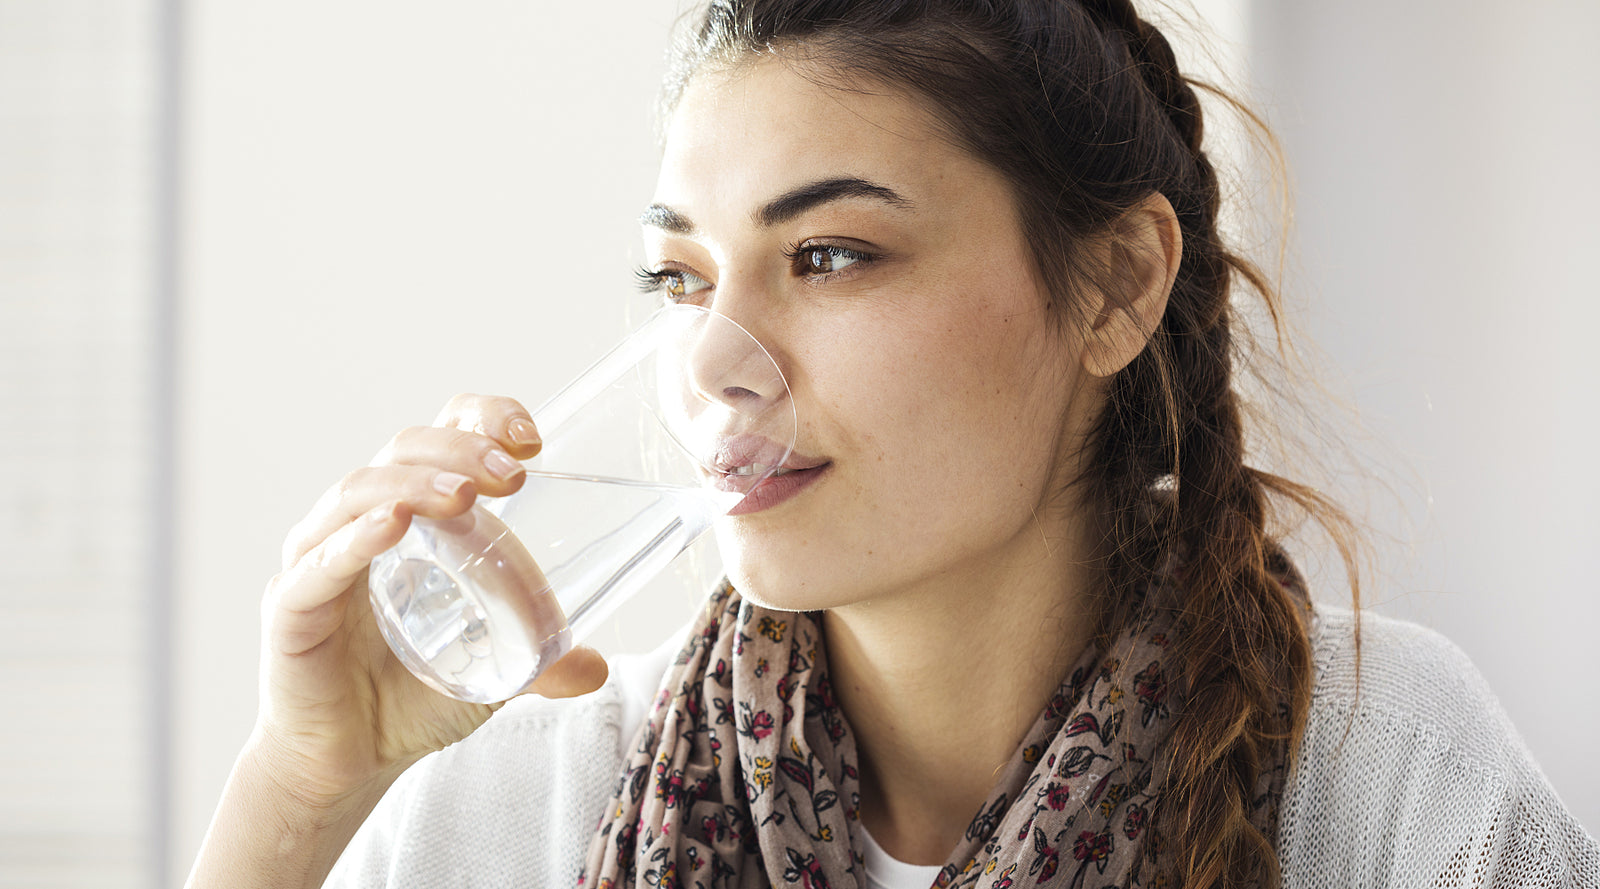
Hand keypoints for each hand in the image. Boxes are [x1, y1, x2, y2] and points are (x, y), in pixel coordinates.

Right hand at [251, 393, 607, 808]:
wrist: (348, 761)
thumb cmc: (409, 696)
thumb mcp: (494, 672)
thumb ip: (544, 664)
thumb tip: (597, 668)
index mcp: (413, 515)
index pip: (441, 435)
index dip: (482, 419)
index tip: (532, 439)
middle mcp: (362, 521)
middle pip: (403, 450)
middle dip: (461, 449)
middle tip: (512, 475)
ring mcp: (320, 558)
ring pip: (359, 492)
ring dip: (414, 481)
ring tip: (462, 493)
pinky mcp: (291, 607)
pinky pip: (319, 562)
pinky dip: (354, 537)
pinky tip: (392, 523)